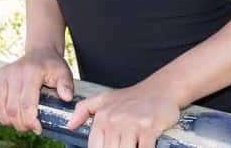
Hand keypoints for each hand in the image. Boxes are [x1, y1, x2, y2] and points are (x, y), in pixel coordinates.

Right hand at [0, 47, 74, 134]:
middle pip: (11, 108)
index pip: (26, 104)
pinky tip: (5, 116)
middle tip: (30, 127)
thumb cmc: (51, 66)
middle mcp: (13, 72)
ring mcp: (2, 75)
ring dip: (7, 120)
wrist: (39, 53)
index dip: (30, 121)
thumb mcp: (63, 72)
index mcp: (31, 72)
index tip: (38, 128)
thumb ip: (66, 84)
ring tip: (19, 123)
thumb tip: (67, 97)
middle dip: (20, 124)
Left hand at [65, 82, 180, 147]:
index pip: (95, 147)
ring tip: (131, 146)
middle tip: (122, 146)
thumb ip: (84, 109)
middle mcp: (115, 120)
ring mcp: (132, 124)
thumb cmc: (132, 97)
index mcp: (103, 116)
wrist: (160, 89)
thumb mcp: (104, 98)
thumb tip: (70, 125)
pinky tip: (143, 147)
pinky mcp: (149, 128)